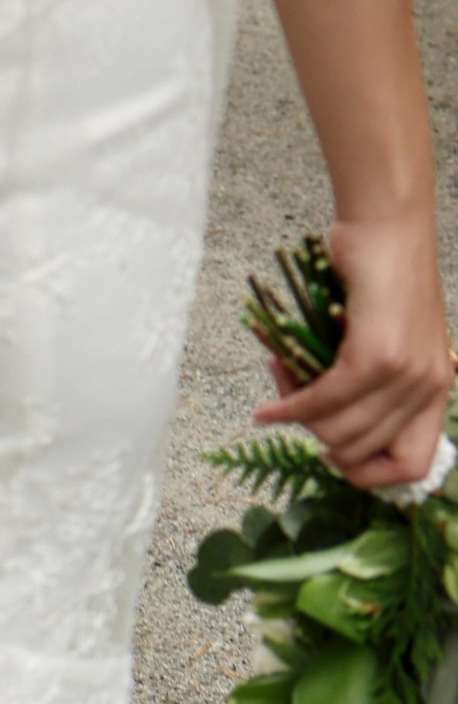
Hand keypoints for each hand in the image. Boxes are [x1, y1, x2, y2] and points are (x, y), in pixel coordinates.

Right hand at [255, 210, 451, 489]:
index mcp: (437, 389)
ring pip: (338, 430)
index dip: (369, 475)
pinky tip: (267, 409)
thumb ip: (377, 388)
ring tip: (280, 388)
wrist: (386, 228)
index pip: (412, 467)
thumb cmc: (382, 278)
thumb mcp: (392, 341)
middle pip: (361, 451)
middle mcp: (429, 387)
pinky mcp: (376, 356)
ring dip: (298, 418)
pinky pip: (323, 400)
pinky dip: (289, 408)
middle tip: (294, 408)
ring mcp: (405, 374)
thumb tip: (331, 432)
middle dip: (317, 438)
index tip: (334, 455)